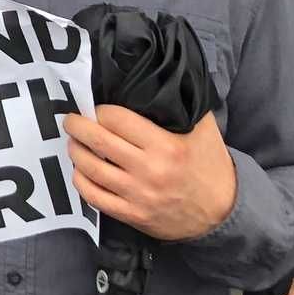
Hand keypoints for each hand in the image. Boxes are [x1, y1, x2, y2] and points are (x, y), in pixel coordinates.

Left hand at [64, 108, 235, 240]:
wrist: (222, 212)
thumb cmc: (210, 164)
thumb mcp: (204, 129)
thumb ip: (183, 104)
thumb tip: (160, 78)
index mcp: (166, 145)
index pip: (117, 120)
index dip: (101, 111)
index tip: (96, 109)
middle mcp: (149, 170)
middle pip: (98, 141)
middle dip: (77, 126)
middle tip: (70, 120)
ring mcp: (138, 195)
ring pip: (90, 168)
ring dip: (75, 151)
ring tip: (74, 142)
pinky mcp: (132, 215)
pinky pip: (94, 197)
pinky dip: (81, 180)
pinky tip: (81, 170)